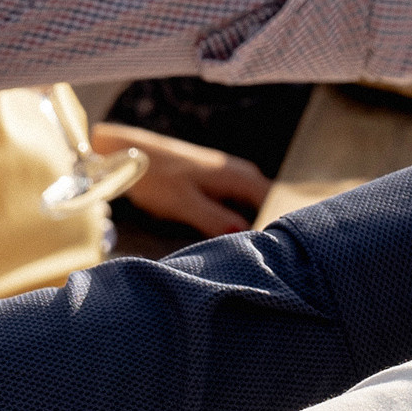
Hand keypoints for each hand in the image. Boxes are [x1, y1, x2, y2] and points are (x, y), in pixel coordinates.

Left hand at [91, 123, 267, 236]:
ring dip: (258, 224)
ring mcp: (232, 176)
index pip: (278, 203)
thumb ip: (215, 219)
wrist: (131, 153)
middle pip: (272, 205)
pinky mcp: (220, 182)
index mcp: (241, 178)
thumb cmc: (156, 177)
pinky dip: (244, 219)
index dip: (280, 227)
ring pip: (257, 204)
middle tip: (270, 257)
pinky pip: (243, 203)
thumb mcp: (184, 203)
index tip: (278, 252)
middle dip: (272, 228)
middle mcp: (243, 174)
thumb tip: (247, 235)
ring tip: (256, 251)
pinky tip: (236, 236)